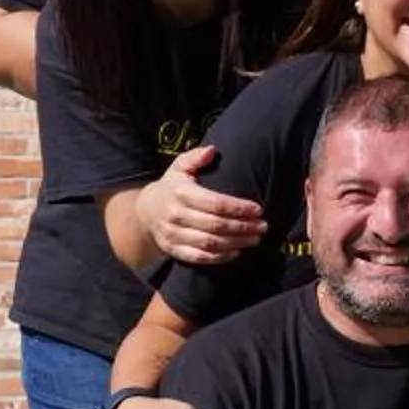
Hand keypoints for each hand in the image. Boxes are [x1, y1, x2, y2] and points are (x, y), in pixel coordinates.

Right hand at [136, 148, 266, 267]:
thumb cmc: (172, 186)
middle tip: (263, 226)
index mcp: (181, 192)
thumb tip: (212, 150)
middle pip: (216, 225)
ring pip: (209, 243)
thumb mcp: (179, 166)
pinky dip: (219, 258)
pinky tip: (237, 252)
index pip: (215, 203)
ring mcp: (173, 234)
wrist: (145, 211)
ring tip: (255, 239)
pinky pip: (199, 257)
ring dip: (236, 243)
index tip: (258, 209)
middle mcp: (176, 215)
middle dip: (243, 227)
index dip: (239, 208)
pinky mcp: (172, 249)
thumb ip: (195, 157)